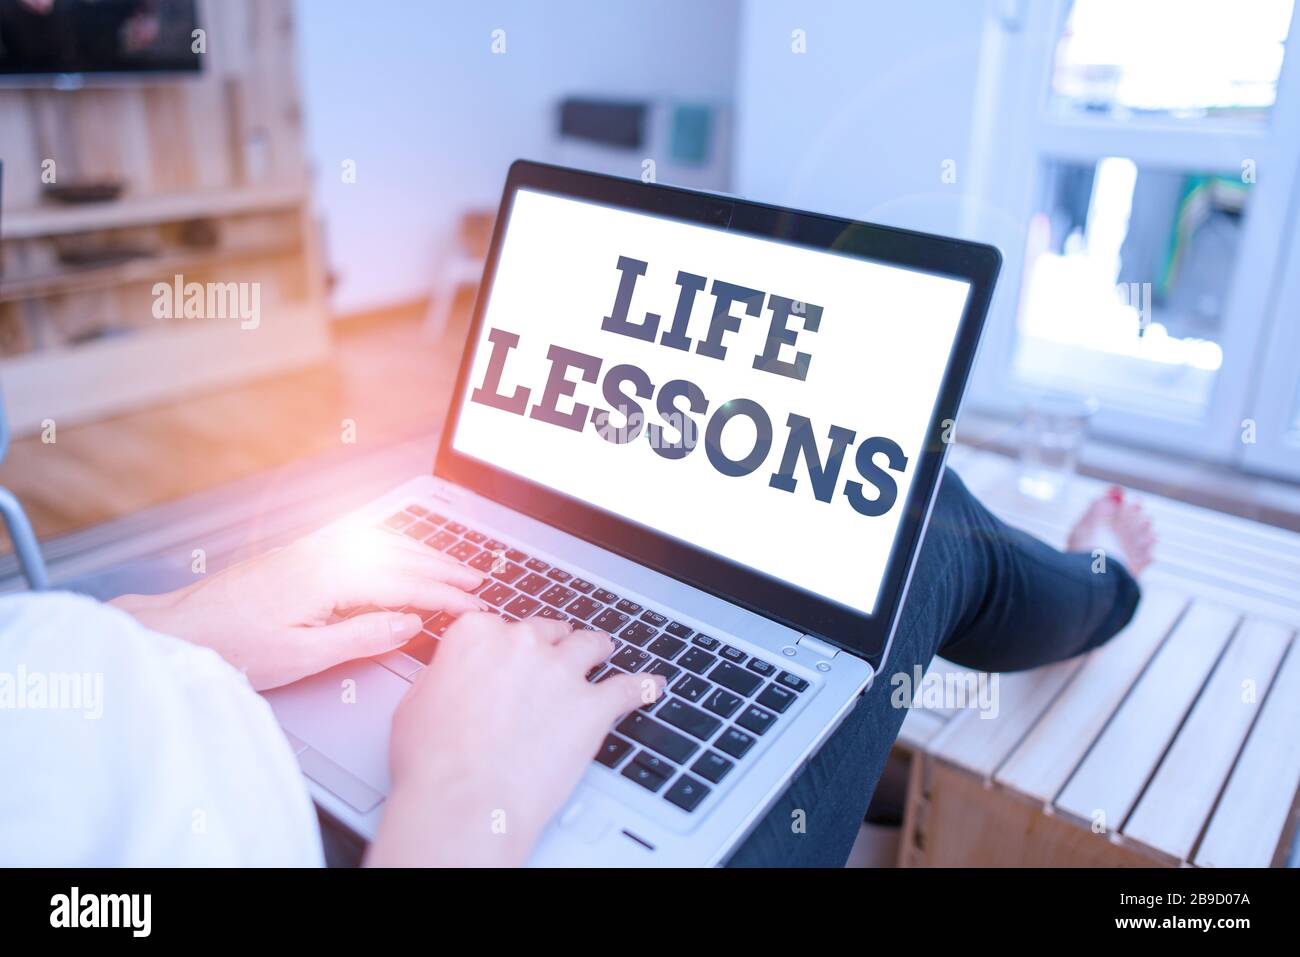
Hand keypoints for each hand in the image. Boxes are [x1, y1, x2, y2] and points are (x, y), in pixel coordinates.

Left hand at [110, 527, 487, 689]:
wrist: (177, 629)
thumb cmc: (230, 648)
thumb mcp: (303, 656)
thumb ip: (363, 637)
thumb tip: (410, 624)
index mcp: (329, 575)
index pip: (404, 583)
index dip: (444, 596)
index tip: (473, 607)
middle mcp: (323, 552)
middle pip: (399, 555)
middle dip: (443, 568)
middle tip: (478, 582)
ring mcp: (310, 548)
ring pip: (382, 543)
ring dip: (422, 553)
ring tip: (452, 565)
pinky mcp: (299, 552)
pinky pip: (363, 540)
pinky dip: (394, 546)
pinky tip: (400, 550)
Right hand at [366, 615, 664, 866]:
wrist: (464, 801)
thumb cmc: (432, 762)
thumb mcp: (418, 704)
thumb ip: (446, 677)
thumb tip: (454, 676)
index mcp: (478, 635)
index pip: (503, 626)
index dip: (510, 645)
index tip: (515, 655)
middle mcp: (523, 644)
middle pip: (550, 632)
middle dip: (554, 645)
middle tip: (556, 661)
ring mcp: (562, 673)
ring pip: (591, 646)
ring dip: (599, 650)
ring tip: (606, 654)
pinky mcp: (593, 707)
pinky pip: (630, 688)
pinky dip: (644, 687)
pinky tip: (653, 686)